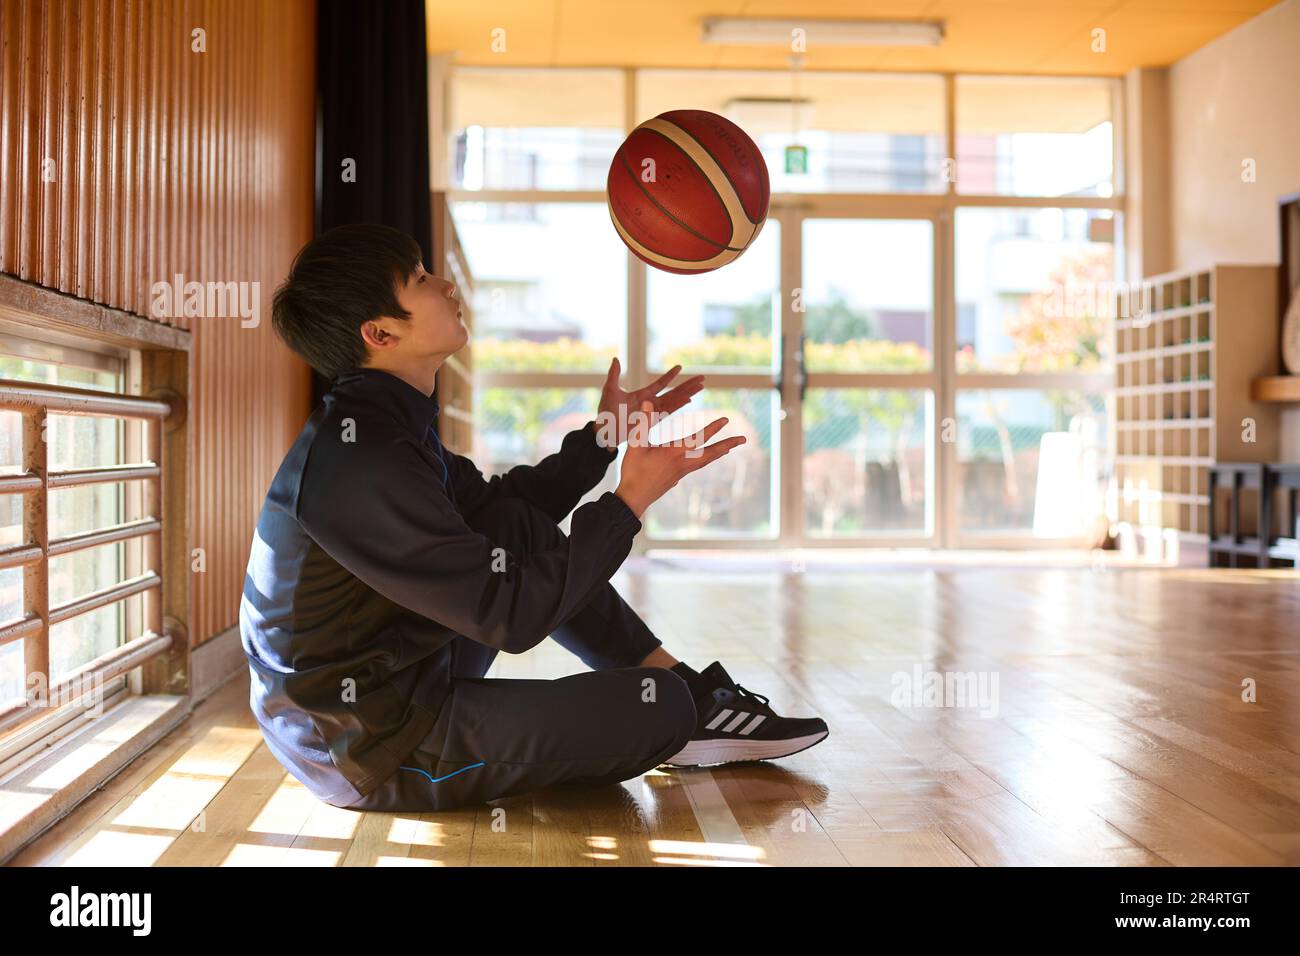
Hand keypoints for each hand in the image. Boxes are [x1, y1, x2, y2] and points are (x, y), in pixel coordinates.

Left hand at [594, 357, 703, 447]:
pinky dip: (678, 405)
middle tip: (702, 378)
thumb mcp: (609, 389)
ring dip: (688, 393)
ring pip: (674, 400)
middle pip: (674, 391)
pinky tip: (688, 400)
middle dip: (688, 385)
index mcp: (643, 395)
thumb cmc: (605, 412)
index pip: (660, 384)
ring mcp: (653, 412)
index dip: (670, 376)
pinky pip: (667, 411)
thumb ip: (614, 375)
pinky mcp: (651, 420)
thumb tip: (616, 359)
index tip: (680, 367)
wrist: (604, 430)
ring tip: (701, 386)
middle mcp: (651, 403)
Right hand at [615, 400, 745, 517]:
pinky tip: (705, 459)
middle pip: (711, 453)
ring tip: (729, 448)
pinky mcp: (677, 478)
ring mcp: (682, 472)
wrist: (633, 499)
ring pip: (706, 461)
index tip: (725, 420)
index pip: (698, 437)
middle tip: (743, 440)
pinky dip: (707, 460)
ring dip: (719, 452)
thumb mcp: (635, 444)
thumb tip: (649, 402)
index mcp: (674, 453)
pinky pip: (697, 466)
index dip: (712, 428)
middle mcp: (683, 463)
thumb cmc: (633, 471)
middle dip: (727, 445)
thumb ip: (644, 423)